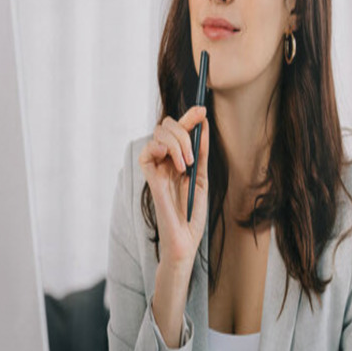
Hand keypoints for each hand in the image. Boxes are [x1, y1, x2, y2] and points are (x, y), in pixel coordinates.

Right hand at [139, 105, 209, 269]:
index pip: (179, 129)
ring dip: (177, 142)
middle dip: (184, 130)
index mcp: (177, 158)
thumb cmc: (192, 214)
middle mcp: (165, 160)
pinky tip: (176, 165)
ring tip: (187, 164)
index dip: (189, 116)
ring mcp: (156, 168)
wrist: (185, 241)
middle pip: (166, 125)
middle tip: (194, 154)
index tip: (202, 109)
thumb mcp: (202, 177)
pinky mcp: (150, 178)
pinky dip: (162, 150)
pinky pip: (147, 152)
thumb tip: (204, 123)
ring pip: (158, 134)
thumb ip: (202, 152)